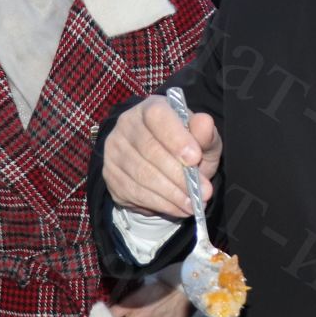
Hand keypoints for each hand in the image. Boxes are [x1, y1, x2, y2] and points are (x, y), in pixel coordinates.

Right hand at [100, 94, 222, 219]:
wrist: (163, 166)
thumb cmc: (187, 148)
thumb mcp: (202, 141)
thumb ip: (205, 134)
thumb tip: (205, 122)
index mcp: (152, 108)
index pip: (157, 116)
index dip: (176, 137)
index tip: (195, 158)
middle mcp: (127, 124)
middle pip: (150, 150)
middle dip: (180, 175)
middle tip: (203, 192)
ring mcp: (115, 150)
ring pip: (143, 175)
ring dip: (172, 194)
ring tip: (193, 204)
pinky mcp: (110, 174)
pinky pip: (135, 192)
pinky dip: (160, 204)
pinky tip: (178, 208)